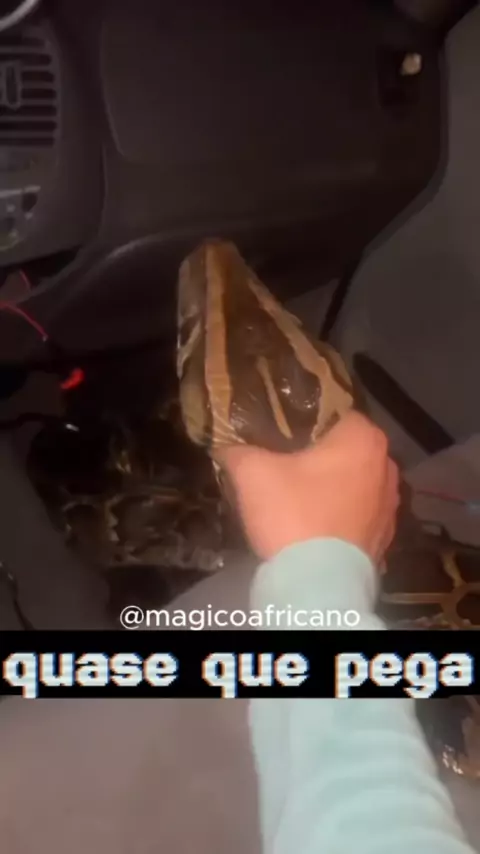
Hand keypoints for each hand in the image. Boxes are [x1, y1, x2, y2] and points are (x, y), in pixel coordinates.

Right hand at [214, 412, 399, 564]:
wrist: (318, 586)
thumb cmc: (293, 514)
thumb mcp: (252, 473)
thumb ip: (238, 449)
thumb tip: (226, 443)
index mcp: (364, 438)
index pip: (335, 411)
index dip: (305, 418)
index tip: (281, 428)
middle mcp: (387, 465)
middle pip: (346, 448)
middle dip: (319, 452)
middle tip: (284, 459)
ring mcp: (391, 504)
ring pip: (355, 481)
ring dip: (332, 485)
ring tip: (298, 493)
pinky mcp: (385, 536)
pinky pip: (359, 513)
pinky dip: (340, 513)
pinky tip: (315, 521)